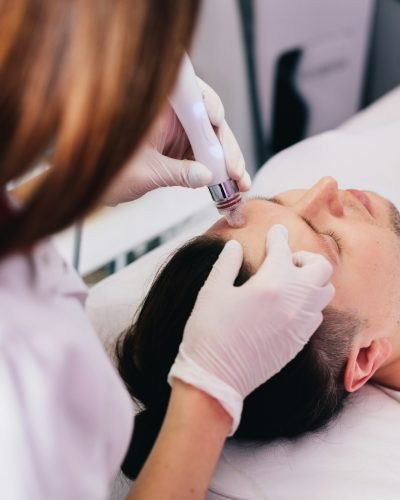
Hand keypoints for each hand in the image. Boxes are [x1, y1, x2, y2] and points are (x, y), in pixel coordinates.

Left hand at [102, 79, 249, 204]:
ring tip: (240, 184)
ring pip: (213, 141)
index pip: (190, 95)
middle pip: (209, 121)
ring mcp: (180, 131)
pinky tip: (232, 185)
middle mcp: (172, 114)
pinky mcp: (184, 148)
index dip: (208, 107)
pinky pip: (207, 156)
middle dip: (225, 147)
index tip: (216, 124)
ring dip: (229, 162)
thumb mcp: (143, 173)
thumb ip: (176, 173)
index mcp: (157, 106)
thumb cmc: (106, 171)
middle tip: (236, 172)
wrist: (95, 184)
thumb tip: (207, 175)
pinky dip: (220, 171)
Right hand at [168, 224, 334, 432]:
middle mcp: (293, 301)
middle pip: (320, 268)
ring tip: (288, 284)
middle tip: (285, 261)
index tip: (276, 231)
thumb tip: (234, 247)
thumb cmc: (209, 332)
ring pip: (324, 293)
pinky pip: (315, 315)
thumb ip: (226, 263)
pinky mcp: (299, 342)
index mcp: (270, 283)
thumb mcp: (212, 291)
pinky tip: (287, 307)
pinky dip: (308, 304)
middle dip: (306, 258)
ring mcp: (300, 323)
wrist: (216, 378)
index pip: (283, 249)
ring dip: (310, 281)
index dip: (278, 236)